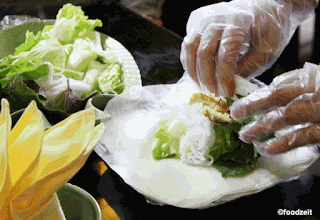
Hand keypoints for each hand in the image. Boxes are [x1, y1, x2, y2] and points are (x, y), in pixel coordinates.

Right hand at [180, 0, 314, 96]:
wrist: (264, 5)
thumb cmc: (268, 28)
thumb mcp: (268, 50)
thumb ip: (248, 67)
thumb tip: (229, 85)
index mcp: (239, 21)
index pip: (225, 53)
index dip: (224, 77)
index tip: (228, 93)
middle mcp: (217, 17)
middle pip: (203, 51)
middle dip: (207, 77)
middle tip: (215, 93)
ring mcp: (204, 18)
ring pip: (189, 47)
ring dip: (194, 71)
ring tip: (204, 86)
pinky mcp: (196, 22)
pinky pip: (187, 45)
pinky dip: (190, 62)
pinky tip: (199, 74)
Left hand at [230, 62, 319, 154]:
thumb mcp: (313, 80)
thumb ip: (295, 85)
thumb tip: (267, 92)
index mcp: (311, 77)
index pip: (278, 85)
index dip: (255, 96)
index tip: (239, 104)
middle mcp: (315, 90)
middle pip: (278, 97)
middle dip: (253, 107)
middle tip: (234, 116)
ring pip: (286, 117)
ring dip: (262, 127)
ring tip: (245, 135)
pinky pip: (304, 136)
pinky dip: (284, 142)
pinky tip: (268, 148)